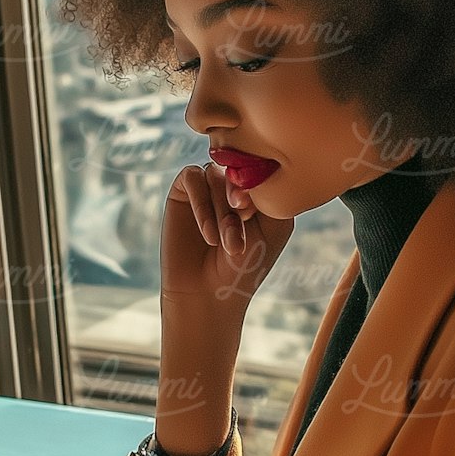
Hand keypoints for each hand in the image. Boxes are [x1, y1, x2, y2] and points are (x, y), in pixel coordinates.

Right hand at [161, 161, 294, 313]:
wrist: (209, 294)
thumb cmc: (246, 266)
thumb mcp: (271, 226)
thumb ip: (267, 189)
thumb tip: (245, 163)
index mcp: (261, 189)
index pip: (264, 162)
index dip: (261, 179)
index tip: (258, 212)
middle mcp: (235, 184)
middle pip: (239, 165)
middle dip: (242, 196)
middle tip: (244, 221)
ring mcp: (209, 187)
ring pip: (217, 173)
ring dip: (224, 208)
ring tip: (229, 242)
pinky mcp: (183, 192)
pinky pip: (193, 177)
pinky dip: (202, 205)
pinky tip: (209, 236)